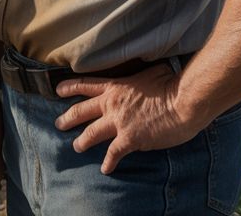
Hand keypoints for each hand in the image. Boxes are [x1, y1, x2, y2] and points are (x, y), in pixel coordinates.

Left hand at [54, 64, 203, 173]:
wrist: (184, 101)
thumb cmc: (172, 84)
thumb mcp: (150, 72)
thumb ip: (139, 76)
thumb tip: (145, 73)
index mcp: (115, 86)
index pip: (85, 85)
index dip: (68, 87)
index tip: (57, 91)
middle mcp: (111, 103)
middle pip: (80, 111)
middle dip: (67, 118)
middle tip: (58, 124)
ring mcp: (118, 122)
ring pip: (90, 133)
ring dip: (81, 142)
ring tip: (76, 147)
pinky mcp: (129, 139)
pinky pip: (113, 153)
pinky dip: (108, 162)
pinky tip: (105, 169)